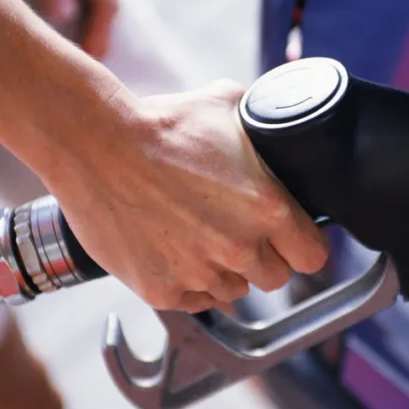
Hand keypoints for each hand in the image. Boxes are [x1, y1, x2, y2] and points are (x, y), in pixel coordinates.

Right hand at [45, 80, 329, 312]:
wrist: (95, 143)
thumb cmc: (161, 124)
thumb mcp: (228, 107)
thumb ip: (262, 127)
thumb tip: (275, 121)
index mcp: (269, 210)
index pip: (314, 255)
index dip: (304, 244)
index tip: (292, 237)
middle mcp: (240, 249)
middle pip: (276, 278)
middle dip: (264, 257)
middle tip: (239, 231)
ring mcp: (200, 275)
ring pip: (234, 291)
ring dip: (225, 270)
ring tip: (199, 235)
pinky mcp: (162, 291)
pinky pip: (193, 300)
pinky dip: (187, 282)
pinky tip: (173, 248)